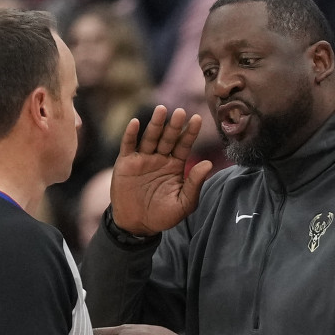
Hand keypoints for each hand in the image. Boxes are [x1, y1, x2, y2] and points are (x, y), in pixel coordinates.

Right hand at [111, 106, 212, 235]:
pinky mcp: (126, 163)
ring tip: (161, 110)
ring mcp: (142, 159)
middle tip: (180, 112)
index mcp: (175, 165)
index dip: (190, 133)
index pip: (184, 145)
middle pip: (168, 138)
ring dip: (155, 124)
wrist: (136, 225)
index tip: (197, 119)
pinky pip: (128, 145)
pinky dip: (130, 134)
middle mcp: (160, 158)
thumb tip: (208, 163)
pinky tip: (135, 122)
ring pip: (150, 138)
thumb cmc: (162, 216)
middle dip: (174, 125)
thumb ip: (195, 184)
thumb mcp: (183, 204)